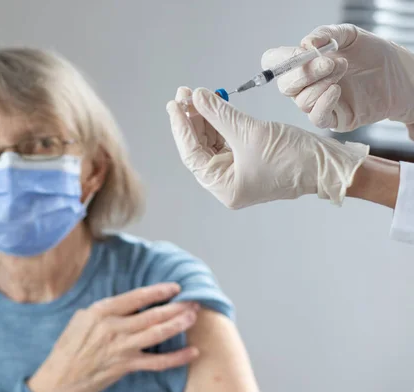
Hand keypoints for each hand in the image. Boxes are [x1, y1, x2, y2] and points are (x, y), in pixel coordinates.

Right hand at [27, 282, 199, 391]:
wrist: (61, 377)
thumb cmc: (69, 346)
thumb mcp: (82, 317)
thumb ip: (107, 309)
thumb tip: (129, 302)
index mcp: (101, 311)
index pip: (136, 297)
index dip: (158, 291)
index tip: (175, 287)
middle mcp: (114, 328)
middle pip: (152, 315)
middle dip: (176, 307)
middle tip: (193, 301)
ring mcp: (122, 348)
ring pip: (157, 334)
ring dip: (178, 325)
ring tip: (193, 317)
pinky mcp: (127, 366)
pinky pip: (157, 362)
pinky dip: (177, 358)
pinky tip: (192, 352)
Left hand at [166, 87, 368, 208]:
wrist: (329, 164)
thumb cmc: (293, 157)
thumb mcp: (249, 132)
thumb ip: (218, 113)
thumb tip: (195, 96)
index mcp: (224, 187)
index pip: (192, 154)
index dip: (181, 127)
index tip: (173, 104)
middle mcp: (228, 183)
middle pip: (200, 148)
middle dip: (192, 120)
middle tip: (183, 94)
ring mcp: (238, 172)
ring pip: (213, 142)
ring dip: (205, 119)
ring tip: (195, 95)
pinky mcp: (249, 161)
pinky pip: (227, 140)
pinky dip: (220, 123)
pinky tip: (213, 104)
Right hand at [261, 24, 413, 131]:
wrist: (398, 72)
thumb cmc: (371, 53)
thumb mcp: (348, 35)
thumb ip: (325, 35)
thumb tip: (305, 44)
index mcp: (302, 63)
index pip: (274, 63)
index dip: (279, 60)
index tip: (299, 53)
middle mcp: (305, 85)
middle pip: (285, 86)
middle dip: (304, 73)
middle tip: (329, 62)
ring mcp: (317, 102)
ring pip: (302, 100)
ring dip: (321, 83)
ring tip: (343, 69)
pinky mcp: (333, 118)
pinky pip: (316, 116)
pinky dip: (323, 102)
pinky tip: (337, 90)